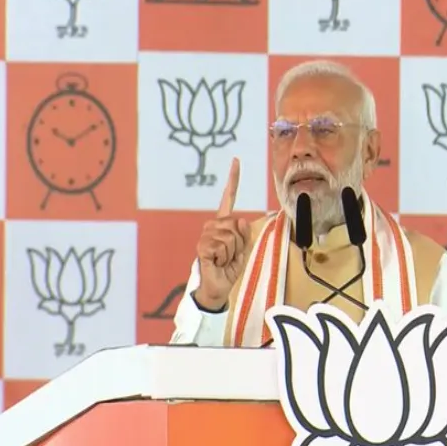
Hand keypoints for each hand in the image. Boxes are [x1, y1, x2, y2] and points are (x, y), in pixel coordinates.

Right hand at [194, 158, 250, 309]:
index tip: (236, 160)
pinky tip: (217, 262)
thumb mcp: (244, 248)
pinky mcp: (202, 247)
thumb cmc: (230, 267)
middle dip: (240, 242)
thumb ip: (244, 233)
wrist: (218, 286)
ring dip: (233, 252)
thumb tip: (240, 220)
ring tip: (224, 259)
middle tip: (231, 255)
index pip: (228, 198)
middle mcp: (213, 226)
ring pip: (231, 236)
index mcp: (224, 223)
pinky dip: (224, 257)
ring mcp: (206, 236)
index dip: (233, 179)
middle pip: (236, 224)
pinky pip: (222, 246)